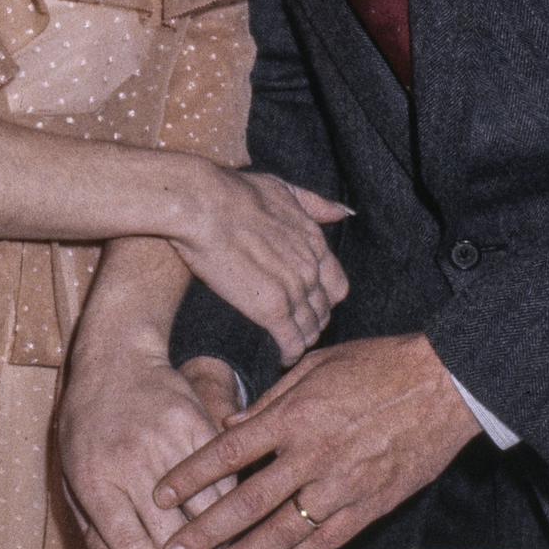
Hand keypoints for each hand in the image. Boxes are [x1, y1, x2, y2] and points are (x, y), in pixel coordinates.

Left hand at [57, 347, 244, 548]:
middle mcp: (132, 462)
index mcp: (95, 478)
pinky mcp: (197, 425)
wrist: (116, 360)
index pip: (128, 541)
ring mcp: (168, 442)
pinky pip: (221, 478)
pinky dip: (226, 506)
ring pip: (203, 509)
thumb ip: (92, 538)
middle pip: (169, 533)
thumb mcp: (74, 481)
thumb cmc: (88, 428)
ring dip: (213, 546)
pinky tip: (226, 525)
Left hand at [151, 335, 481, 548]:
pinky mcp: (370, 505)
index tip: (161, 497)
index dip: (190, 478)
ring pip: (283, 532)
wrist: (444, 384)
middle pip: (246, 503)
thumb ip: (269, 401)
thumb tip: (230, 426)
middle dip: (204, 532)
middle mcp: (312, 455)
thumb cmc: (378, 365)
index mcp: (294, 415)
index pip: (227, 453)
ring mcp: (343, 485)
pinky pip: (325, 538)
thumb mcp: (315, 365)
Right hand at [168, 166, 350, 362]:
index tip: (310, 305)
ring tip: (288, 345)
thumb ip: (315, 204)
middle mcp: (311, 269)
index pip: (336, 286)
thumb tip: (343, 212)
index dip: (324, 299)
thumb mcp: (283, 189)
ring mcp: (294, 291)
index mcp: (315, 242)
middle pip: (324, 311)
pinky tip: (282, 358)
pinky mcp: (271, 309)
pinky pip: (290, 342)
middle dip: (313, 322)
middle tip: (296, 329)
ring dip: (301, 340)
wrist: (205, 205)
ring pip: (310, 329)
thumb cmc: (235, 193)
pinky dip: (289, 353)